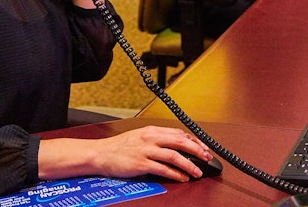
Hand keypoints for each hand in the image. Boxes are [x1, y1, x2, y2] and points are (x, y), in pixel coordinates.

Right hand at [38, 126, 212, 181]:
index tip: (203, 147)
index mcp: (151, 130)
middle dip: (197, 150)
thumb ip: (156, 139)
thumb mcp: (139, 136)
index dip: (193, 140)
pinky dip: (176, 174)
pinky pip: (163, 169)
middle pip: (180, 142)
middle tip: (207, 157)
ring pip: (174, 155)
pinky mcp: (141, 164)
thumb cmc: (119, 147)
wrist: (100, 153)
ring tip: (198, 171)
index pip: (178, 133)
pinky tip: (183, 177)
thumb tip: (174, 145)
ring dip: (189, 164)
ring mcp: (146, 150)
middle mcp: (150, 138)